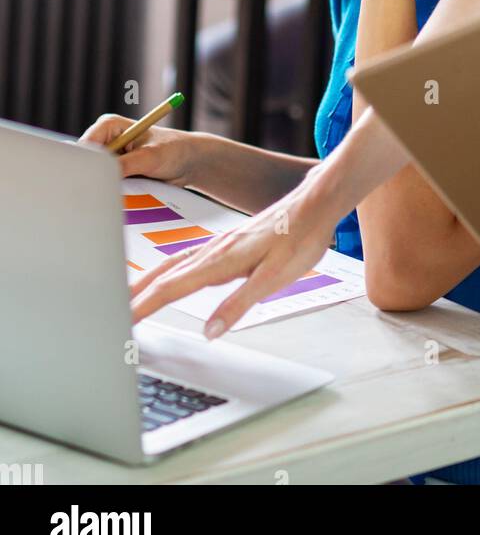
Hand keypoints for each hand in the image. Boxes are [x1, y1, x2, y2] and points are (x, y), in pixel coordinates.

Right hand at [80, 115, 203, 185]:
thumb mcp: (150, 157)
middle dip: (93, 177)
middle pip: (85, 163)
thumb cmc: (174, 150)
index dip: (86, 163)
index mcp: (109, 126)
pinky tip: (121, 196)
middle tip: (103, 192)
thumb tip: (104, 175)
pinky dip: (111, 191)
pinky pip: (104, 185)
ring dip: (104, 186)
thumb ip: (125, 165)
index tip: (92, 179)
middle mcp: (105, 141)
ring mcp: (109, 158)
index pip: (86, 145)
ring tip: (119, 192)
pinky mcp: (114, 173)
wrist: (188, 162)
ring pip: (94, 176)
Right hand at [129, 167, 337, 335]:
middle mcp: (213, 250)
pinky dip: (165, 270)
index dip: (145, 307)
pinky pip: (185, 259)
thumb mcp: (274, 277)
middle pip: (163, 275)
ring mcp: (217, 245)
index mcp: (221, 260)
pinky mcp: (225, 243)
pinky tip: (165, 276)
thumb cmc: (299, 238)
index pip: (172, 287)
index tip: (122, 323)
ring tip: (125, 298)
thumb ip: (239, 303)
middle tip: (110, 315)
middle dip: (134, 296)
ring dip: (145, 282)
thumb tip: (208, 331)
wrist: (315, 203)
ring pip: (171, 265)